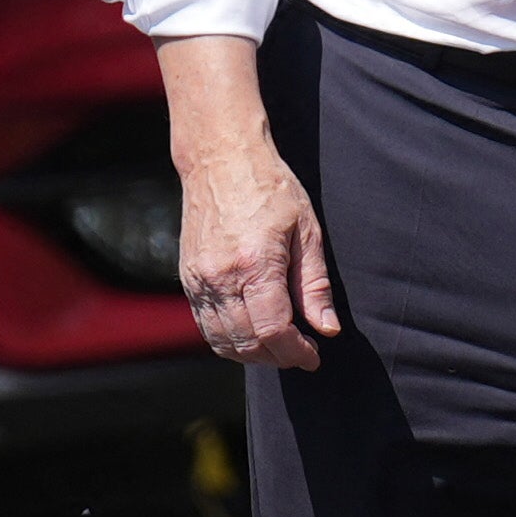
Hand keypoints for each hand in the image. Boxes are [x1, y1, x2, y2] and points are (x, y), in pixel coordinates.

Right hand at [177, 123, 338, 370]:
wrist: (221, 159)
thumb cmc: (270, 188)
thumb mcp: (306, 231)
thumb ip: (314, 285)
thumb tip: (327, 329)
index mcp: (254, 264)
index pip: (273, 330)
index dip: (296, 352)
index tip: (313, 356)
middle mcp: (221, 276)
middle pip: (247, 342)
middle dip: (277, 357)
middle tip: (300, 352)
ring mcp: (199, 279)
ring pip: (223, 341)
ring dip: (253, 354)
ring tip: (278, 346)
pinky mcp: (188, 279)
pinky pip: (206, 326)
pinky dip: (230, 340)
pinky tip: (252, 332)